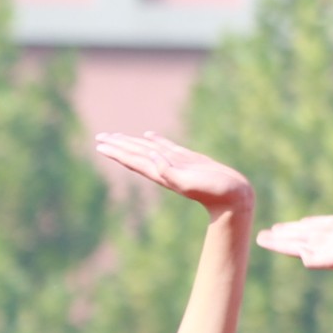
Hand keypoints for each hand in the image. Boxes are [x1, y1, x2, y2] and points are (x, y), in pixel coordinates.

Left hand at [96, 132, 250, 215]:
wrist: (232, 196)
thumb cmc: (214, 191)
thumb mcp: (189, 183)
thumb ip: (169, 172)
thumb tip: (152, 156)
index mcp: (161, 173)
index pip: (133, 160)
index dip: (116, 152)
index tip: (100, 145)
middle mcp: (164, 168)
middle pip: (135, 154)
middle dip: (117, 145)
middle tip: (99, 137)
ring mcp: (175, 163)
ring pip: (148, 149)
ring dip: (131, 143)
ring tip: (116, 136)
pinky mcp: (188, 159)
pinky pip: (167, 147)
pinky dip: (155, 140)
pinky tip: (148, 136)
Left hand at [258, 212, 332, 274]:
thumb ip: (316, 260)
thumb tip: (302, 258)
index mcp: (313, 250)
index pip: (289, 246)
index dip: (275, 242)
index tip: (261, 239)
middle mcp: (319, 242)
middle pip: (293, 238)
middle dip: (278, 236)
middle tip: (261, 235)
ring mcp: (329, 233)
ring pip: (304, 229)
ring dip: (290, 229)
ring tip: (276, 229)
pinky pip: (321, 222)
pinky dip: (309, 222)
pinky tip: (302, 222)